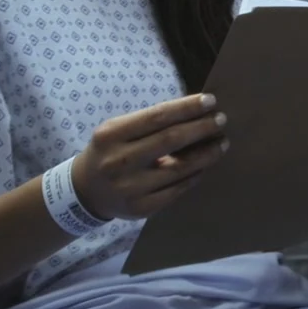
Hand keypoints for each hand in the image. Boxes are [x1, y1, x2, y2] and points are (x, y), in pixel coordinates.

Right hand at [71, 94, 228, 220]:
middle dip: (201, 127)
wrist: (85, 192)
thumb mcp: (118, 131)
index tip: (210, 100)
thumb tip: (196, 111)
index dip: (187, 107)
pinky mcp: (141, 208)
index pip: (157, 116)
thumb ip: (150, 122)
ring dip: (206, 154)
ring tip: (222, 143)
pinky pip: (177, 189)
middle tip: (221, 119)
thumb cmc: (110, 152)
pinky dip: (195, 175)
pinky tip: (205, 166)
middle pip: (170, 140)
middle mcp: (118, 161)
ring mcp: (129, 188)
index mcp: (111, 135)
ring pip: (179, 168)